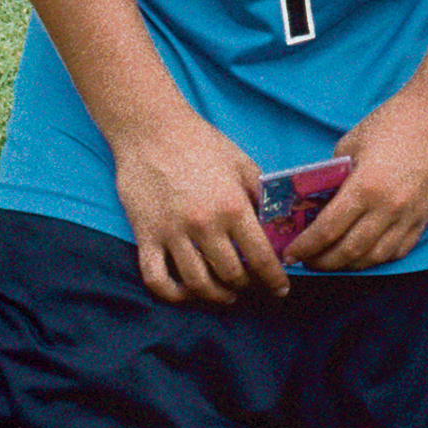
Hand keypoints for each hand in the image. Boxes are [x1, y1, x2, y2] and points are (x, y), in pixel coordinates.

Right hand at [112, 112, 287, 305]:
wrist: (153, 131)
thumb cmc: (202, 143)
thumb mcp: (242, 164)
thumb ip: (260, 195)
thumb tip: (279, 221)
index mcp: (233, 207)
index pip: (260, 256)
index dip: (274, 278)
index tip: (281, 290)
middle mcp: (204, 226)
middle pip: (231, 275)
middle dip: (248, 287)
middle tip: (254, 287)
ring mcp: (172, 234)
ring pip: (197, 284)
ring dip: (216, 296)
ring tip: (228, 294)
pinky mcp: (146, 237)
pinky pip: (157, 279)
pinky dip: (173, 294)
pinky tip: (187, 293)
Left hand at [286, 84, 427, 271]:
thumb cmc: (396, 119)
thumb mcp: (353, 141)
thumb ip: (335, 174)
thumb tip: (321, 198)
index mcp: (365, 187)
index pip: (327, 231)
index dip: (305, 247)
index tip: (290, 254)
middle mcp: (388, 208)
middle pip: (348, 251)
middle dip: (322, 262)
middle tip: (307, 260)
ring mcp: (410, 215)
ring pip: (374, 257)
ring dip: (349, 264)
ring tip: (333, 259)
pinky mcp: (426, 215)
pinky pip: (399, 250)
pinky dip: (378, 257)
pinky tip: (365, 252)